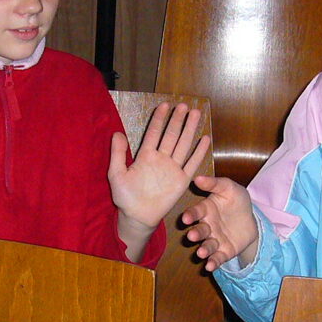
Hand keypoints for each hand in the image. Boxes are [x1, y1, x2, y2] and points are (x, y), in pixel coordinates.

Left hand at [109, 102, 209, 260]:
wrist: (137, 216)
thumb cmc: (125, 197)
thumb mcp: (116, 174)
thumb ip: (117, 154)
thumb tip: (117, 133)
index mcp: (146, 156)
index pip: (154, 133)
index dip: (159, 119)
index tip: (165, 105)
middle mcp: (161, 159)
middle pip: (171, 135)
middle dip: (178, 120)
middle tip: (185, 105)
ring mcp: (172, 169)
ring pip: (183, 145)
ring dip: (190, 130)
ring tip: (196, 114)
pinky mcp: (182, 181)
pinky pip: (192, 164)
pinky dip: (199, 152)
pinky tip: (205, 139)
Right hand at [180, 175, 257, 269]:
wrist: (250, 219)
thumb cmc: (236, 200)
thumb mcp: (229, 188)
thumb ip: (214, 183)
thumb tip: (197, 178)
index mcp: (206, 210)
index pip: (196, 212)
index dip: (191, 215)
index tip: (186, 218)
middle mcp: (207, 226)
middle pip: (200, 231)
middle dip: (195, 234)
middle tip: (192, 236)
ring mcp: (215, 240)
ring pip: (207, 246)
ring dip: (203, 249)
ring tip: (201, 252)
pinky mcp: (224, 252)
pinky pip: (217, 257)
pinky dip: (212, 262)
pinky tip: (209, 266)